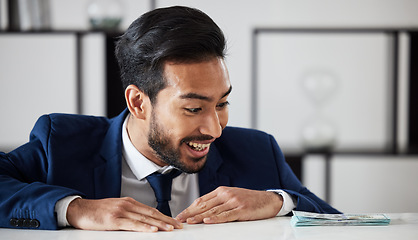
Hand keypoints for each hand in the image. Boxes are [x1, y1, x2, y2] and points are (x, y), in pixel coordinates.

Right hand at [67, 197, 182, 231]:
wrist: (79, 209)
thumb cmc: (97, 211)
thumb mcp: (116, 209)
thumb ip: (129, 213)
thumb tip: (144, 221)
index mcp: (129, 202)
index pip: (151, 210)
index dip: (164, 216)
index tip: (174, 221)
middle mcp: (127, 204)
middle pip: (151, 213)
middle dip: (166, 220)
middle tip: (178, 226)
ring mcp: (121, 211)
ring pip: (144, 219)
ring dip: (159, 224)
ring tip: (170, 229)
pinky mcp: (113, 220)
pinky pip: (132, 224)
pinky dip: (144, 228)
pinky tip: (152, 230)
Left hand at [175, 186, 282, 223]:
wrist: (269, 200)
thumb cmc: (250, 200)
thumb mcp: (232, 197)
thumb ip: (219, 202)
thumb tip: (203, 210)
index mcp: (222, 191)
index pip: (202, 200)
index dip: (190, 208)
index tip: (181, 214)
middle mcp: (226, 194)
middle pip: (204, 205)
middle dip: (190, 213)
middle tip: (179, 220)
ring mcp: (233, 201)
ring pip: (213, 211)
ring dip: (199, 217)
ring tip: (189, 222)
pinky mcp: (241, 209)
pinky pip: (226, 215)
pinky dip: (216, 219)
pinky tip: (207, 221)